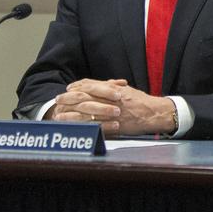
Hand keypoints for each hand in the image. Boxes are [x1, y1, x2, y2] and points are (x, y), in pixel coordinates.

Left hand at [50, 78, 176, 136]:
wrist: (154, 114)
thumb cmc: (142, 101)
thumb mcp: (127, 90)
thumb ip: (112, 87)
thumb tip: (98, 85)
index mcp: (113, 90)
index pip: (91, 85)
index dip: (78, 86)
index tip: (69, 88)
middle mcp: (111, 100)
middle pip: (85, 97)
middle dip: (69, 98)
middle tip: (58, 100)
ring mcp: (112, 113)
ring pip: (86, 112)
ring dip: (71, 113)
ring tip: (59, 115)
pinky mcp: (113, 125)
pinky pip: (95, 125)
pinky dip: (82, 126)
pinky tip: (73, 127)